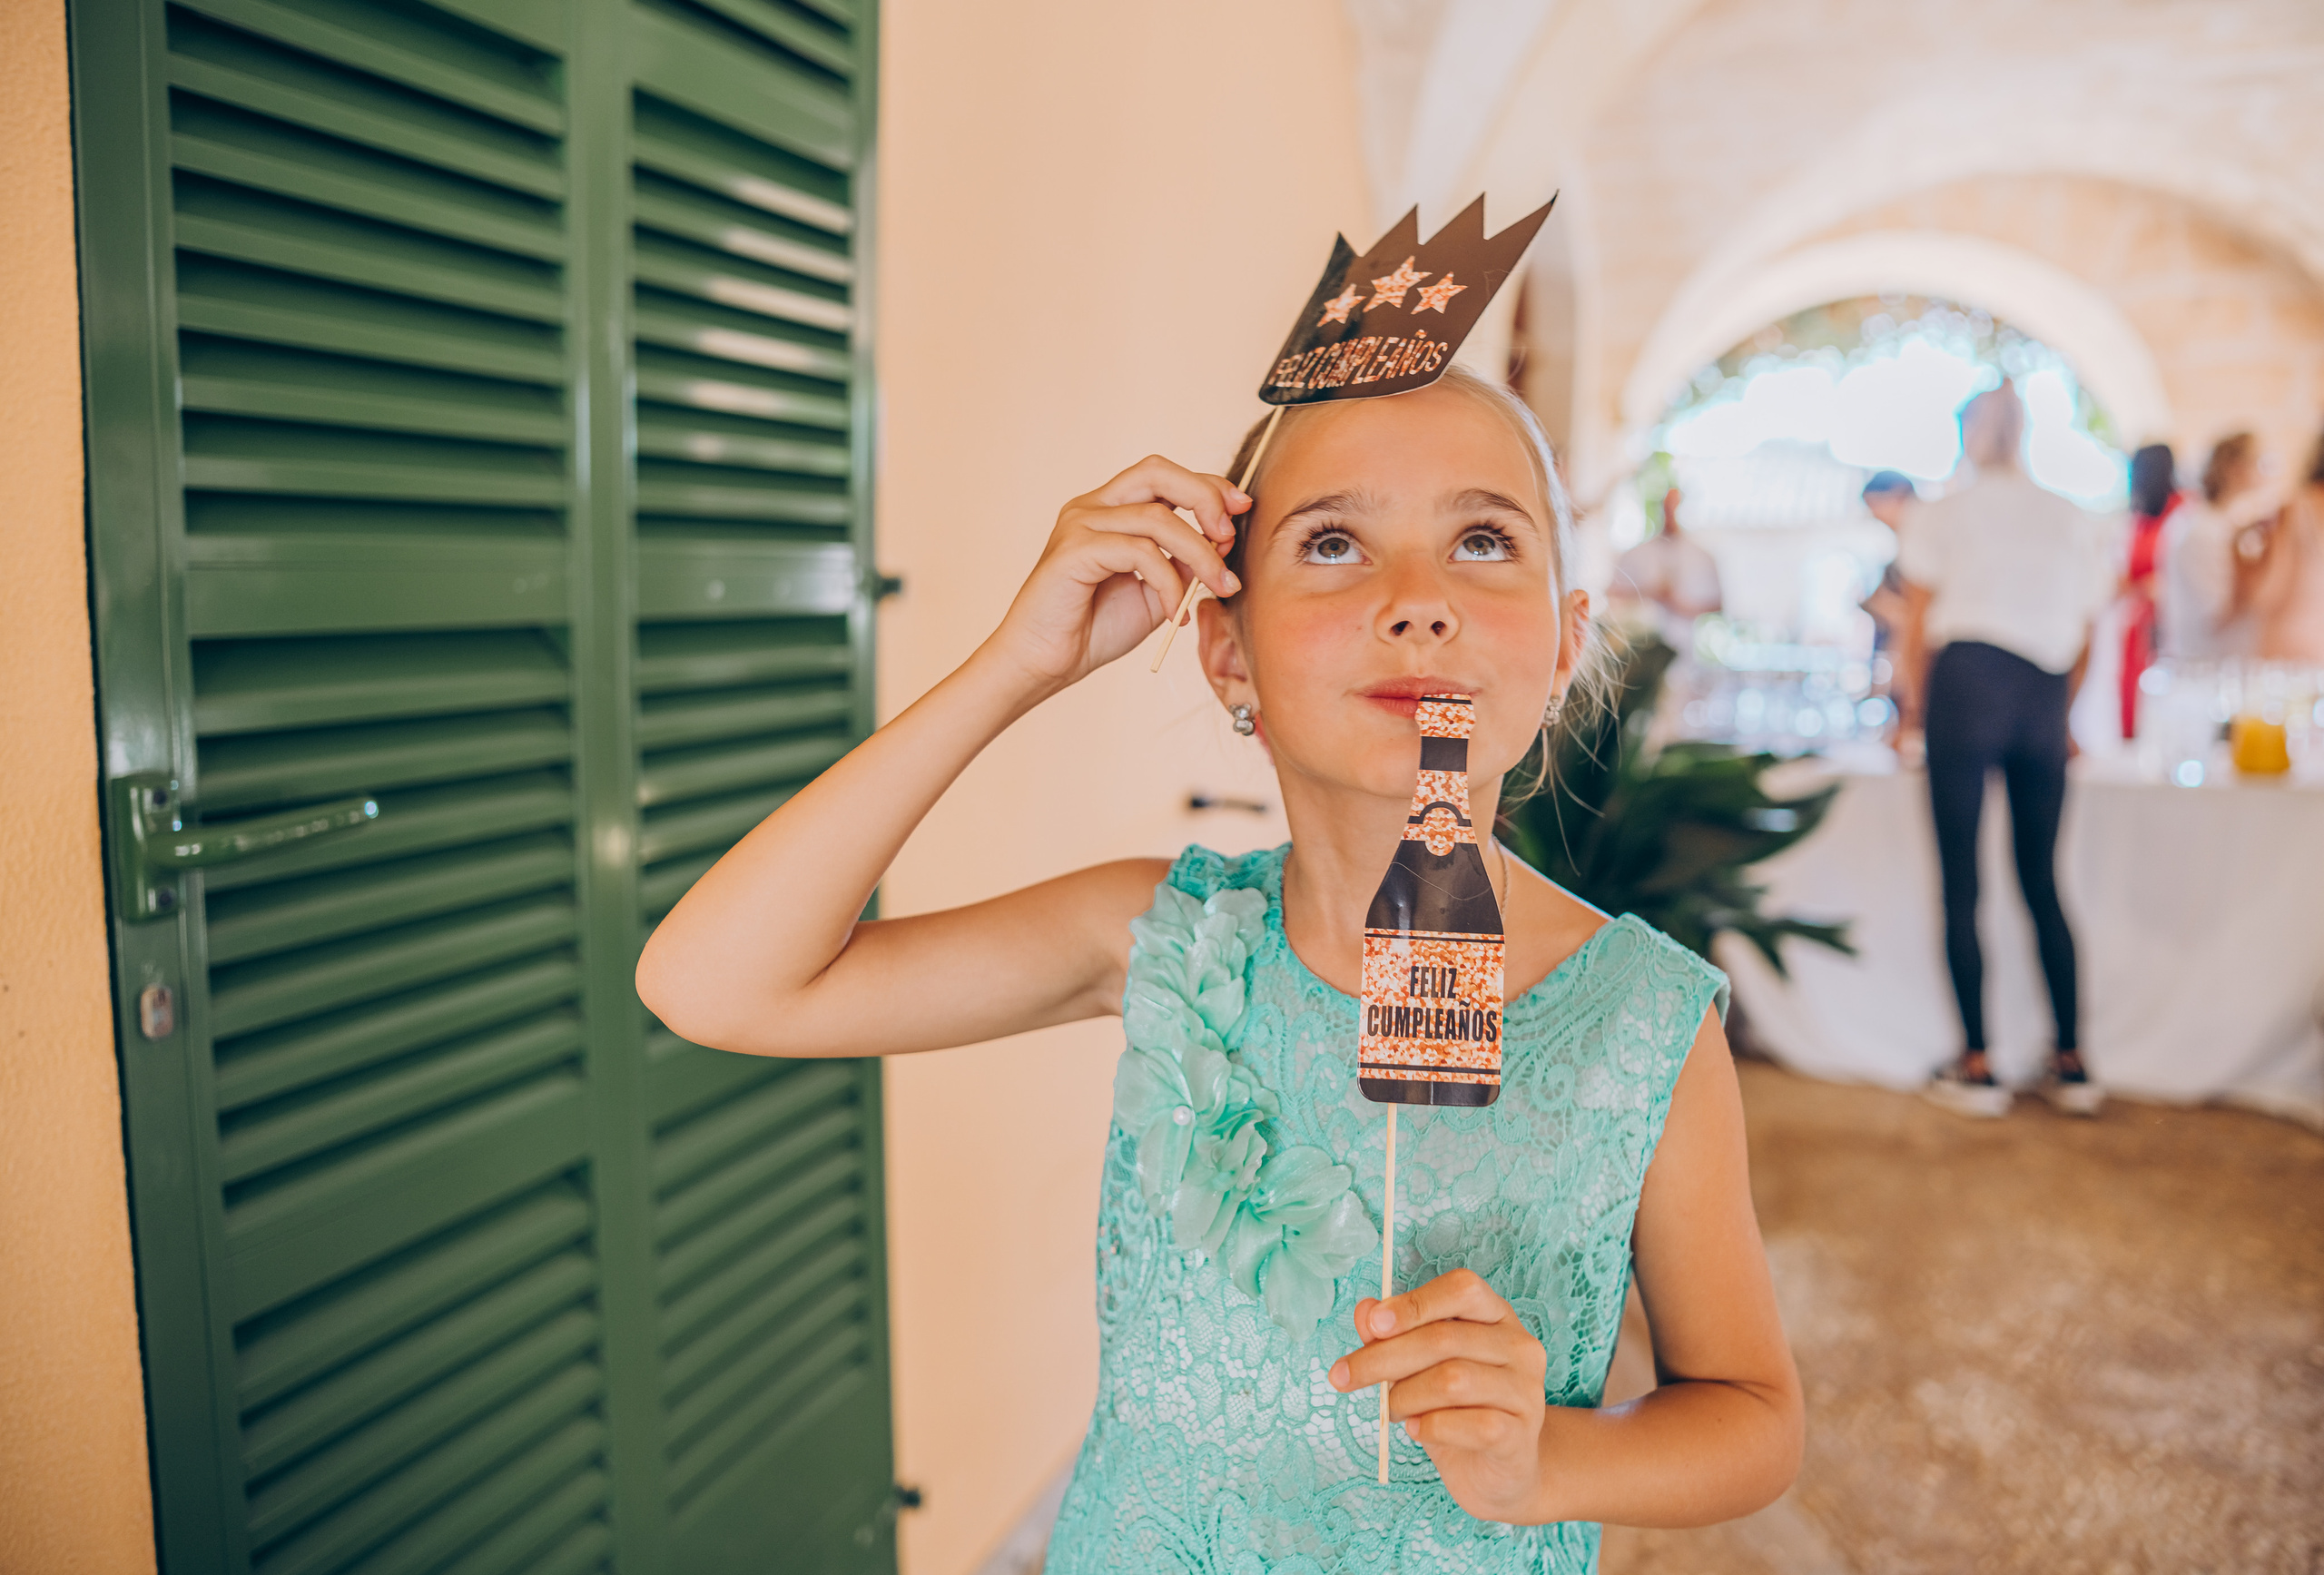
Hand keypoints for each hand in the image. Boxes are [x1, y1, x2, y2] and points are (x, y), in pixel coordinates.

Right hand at [978, 455, 1244, 697]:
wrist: (1044, 663)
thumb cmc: (1093, 629)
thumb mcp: (1154, 592)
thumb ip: (1182, 564)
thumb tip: (1221, 544)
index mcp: (1109, 509)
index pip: (1164, 476)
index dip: (1207, 485)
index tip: (1241, 508)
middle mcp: (1091, 507)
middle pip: (1157, 472)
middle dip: (1205, 497)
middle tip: (1229, 536)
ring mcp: (1079, 525)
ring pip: (1157, 517)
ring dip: (1200, 553)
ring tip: (1217, 587)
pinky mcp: (1073, 550)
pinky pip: (1139, 552)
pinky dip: (1168, 581)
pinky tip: (1174, 612)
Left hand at [1330, 1268, 1549, 1522]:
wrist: (1497, 1471)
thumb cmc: (1455, 1409)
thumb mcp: (1420, 1368)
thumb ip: (1393, 1337)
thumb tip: (1364, 1311)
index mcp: (1497, 1315)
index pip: (1462, 1289)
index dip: (1414, 1303)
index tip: (1372, 1325)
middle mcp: (1519, 1346)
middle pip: (1445, 1338)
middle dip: (1384, 1357)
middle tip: (1343, 1376)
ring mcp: (1525, 1391)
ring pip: (1453, 1381)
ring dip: (1405, 1396)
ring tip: (1391, 1409)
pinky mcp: (1520, 1435)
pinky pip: (1470, 1425)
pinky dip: (1432, 1427)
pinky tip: (1416, 1430)